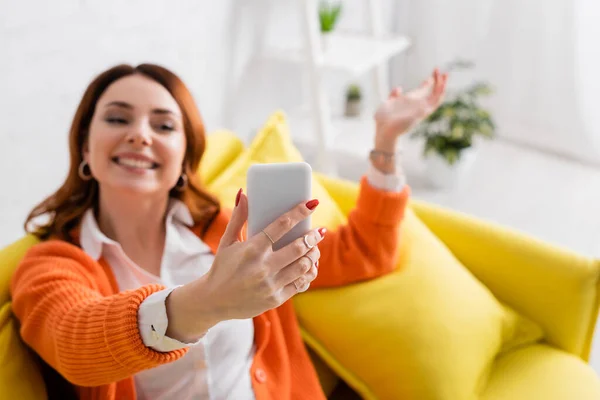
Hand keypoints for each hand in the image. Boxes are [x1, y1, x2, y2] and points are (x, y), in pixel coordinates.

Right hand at [166, 190, 323, 341]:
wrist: (213, 301)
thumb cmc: (222, 267)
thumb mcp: (227, 241)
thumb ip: (238, 218)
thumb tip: (243, 193)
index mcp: (252, 249)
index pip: (281, 225)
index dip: (300, 212)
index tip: (312, 204)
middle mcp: (263, 267)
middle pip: (299, 247)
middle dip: (313, 237)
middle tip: (319, 231)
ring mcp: (271, 284)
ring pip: (304, 266)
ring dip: (314, 255)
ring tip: (315, 248)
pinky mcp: (276, 299)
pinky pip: (300, 284)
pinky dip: (309, 273)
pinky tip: (310, 266)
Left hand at [374, 68, 447, 149]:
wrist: (383, 129)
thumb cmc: (383, 120)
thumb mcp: (387, 103)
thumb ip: (393, 96)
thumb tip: (399, 88)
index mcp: (410, 102)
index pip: (422, 91)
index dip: (428, 82)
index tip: (432, 74)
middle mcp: (417, 105)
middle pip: (432, 92)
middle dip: (438, 81)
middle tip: (439, 69)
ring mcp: (421, 108)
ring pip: (436, 96)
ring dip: (442, 85)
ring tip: (445, 74)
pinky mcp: (423, 112)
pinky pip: (435, 102)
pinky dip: (440, 93)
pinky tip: (442, 84)